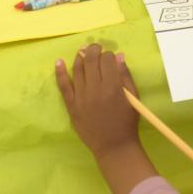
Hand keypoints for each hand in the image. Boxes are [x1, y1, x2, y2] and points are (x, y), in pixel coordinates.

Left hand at [55, 45, 142, 160]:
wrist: (114, 146)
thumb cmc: (127, 121)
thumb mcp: (133, 97)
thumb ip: (125, 76)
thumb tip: (119, 56)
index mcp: (112, 87)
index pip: (107, 60)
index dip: (109, 55)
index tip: (110, 58)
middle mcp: (95, 89)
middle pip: (91, 61)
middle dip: (93, 50)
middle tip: (95, 47)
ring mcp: (81, 98)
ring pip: (77, 70)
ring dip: (80, 57)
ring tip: (82, 52)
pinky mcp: (72, 106)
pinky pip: (64, 86)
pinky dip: (60, 73)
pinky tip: (59, 62)